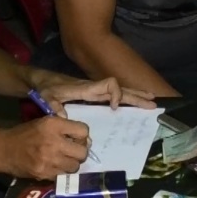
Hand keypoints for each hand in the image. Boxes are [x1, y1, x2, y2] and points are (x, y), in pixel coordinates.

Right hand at [0, 116, 89, 179]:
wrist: (4, 149)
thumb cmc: (25, 134)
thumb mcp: (43, 122)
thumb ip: (64, 127)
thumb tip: (85, 138)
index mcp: (53, 124)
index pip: (83, 130)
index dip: (82, 135)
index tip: (75, 138)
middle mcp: (54, 141)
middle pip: (82, 151)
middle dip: (79, 152)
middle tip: (71, 151)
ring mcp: (50, 159)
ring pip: (75, 166)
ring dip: (71, 164)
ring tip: (62, 160)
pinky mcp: (45, 173)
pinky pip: (63, 175)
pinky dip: (61, 172)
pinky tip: (53, 167)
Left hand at [37, 77, 156, 113]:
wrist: (44, 81)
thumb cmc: (47, 89)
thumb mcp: (47, 97)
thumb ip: (54, 106)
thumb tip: (64, 116)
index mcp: (87, 88)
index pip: (109, 84)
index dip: (115, 94)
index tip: (115, 107)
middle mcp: (96, 88)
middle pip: (121, 88)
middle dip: (136, 96)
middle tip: (152, 104)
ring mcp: (97, 91)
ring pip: (121, 91)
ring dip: (136, 95)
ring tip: (152, 101)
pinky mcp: (96, 95)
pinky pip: (116, 95)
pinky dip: (128, 97)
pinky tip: (138, 101)